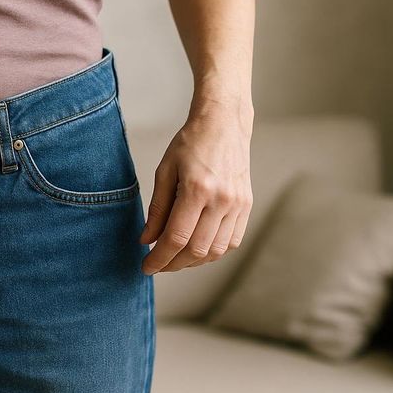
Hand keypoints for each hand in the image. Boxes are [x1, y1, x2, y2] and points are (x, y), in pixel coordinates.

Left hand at [139, 100, 253, 273]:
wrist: (224, 125)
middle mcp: (222, 200)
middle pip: (196, 249)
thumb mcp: (164, 171)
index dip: (159, 258)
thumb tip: (147, 240)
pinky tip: (197, 248)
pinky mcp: (246, 206)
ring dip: (193, 261)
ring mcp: (238, 205)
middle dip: (173, 264)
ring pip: (216, 251)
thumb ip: (157, 208)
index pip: (176, 237)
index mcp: (197, 189)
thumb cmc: (190, 144)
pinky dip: (213, 252)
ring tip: (175, 258)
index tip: (146, 267)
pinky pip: (231, 242)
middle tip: (157, 264)